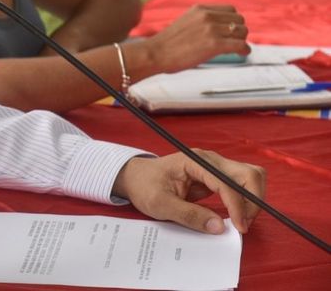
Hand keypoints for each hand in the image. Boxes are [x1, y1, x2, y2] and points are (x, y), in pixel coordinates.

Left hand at [112, 150, 265, 233]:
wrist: (135, 177)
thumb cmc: (144, 186)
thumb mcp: (160, 204)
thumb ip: (189, 215)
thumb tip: (218, 227)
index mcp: (195, 161)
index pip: (227, 182)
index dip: (237, 205)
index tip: (239, 227)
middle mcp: (210, 160)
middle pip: (249, 173)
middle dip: (253, 200)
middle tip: (244, 224)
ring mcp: (215, 168)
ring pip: (249, 178)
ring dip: (252, 200)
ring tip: (241, 220)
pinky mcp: (216, 178)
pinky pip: (240, 187)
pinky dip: (245, 201)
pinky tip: (236, 216)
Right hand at [145, 4, 249, 72]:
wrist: (154, 54)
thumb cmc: (167, 44)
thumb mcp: (185, 22)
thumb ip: (201, 21)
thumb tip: (219, 29)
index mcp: (200, 9)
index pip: (231, 10)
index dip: (233, 22)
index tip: (230, 32)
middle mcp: (207, 16)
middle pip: (239, 20)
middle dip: (239, 31)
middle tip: (234, 42)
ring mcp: (211, 30)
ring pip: (242, 32)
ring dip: (241, 41)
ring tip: (236, 49)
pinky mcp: (214, 44)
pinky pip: (240, 45)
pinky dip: (244, 50)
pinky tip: (242, 53)